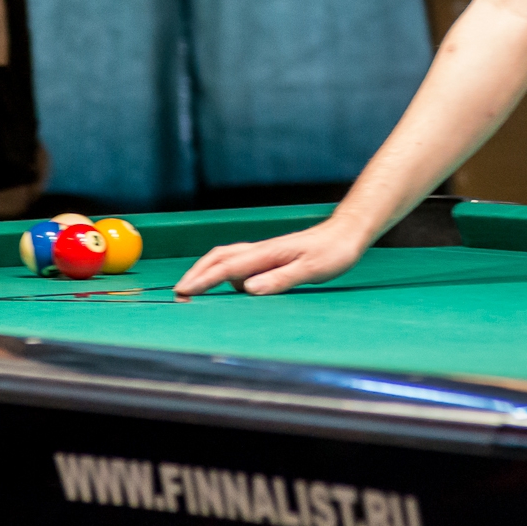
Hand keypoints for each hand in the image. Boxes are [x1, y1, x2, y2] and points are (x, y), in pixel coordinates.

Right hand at [173, 220, 367, 298]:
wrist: (347, 233)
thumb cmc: (333, 252)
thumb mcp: (311, 270)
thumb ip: (280, 279)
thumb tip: (247, 289)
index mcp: (267, 253)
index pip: (227, 268)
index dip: (203, 280)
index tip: (184, 292)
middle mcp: (261, 250)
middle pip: (218, 257)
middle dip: (196, 273)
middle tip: (180, 292)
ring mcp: (265, 252)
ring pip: (227, 258)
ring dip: (207, 271)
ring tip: (194, 289)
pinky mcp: (270, 256)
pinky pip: (239, 263)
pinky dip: (225, 271)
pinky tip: (228, 284)